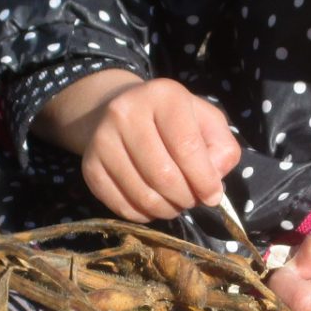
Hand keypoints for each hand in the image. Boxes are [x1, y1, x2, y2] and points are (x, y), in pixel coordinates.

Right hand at [35, 71, 241, 221]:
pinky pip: (121, 206)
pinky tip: (153, 204)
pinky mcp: (89, 165)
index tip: (212, 195)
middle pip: (163, 175)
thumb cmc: (174, 120)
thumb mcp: (206, 121)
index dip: (204, 180)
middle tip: (192, 199)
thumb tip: (212, 184)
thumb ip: (221, 149)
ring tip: (175, 202)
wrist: (123, 111)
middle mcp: (126, 112)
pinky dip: (143, 215)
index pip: (187, 148)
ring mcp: (102, 139)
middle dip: (186, 197)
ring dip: (166, 209)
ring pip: (142, 195)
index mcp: (163, 95)